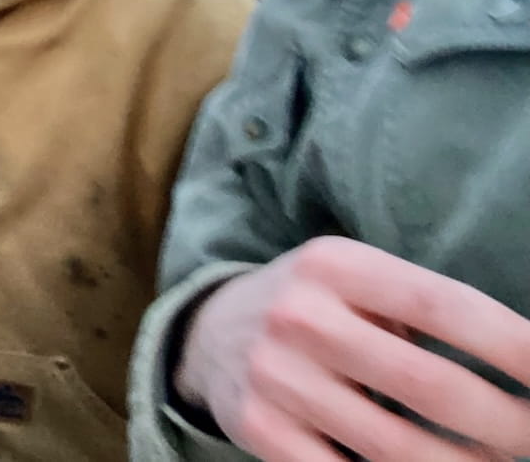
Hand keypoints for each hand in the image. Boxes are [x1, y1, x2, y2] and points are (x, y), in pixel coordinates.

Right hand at [173, 237, 529, 460]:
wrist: (209, 332)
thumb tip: (524, 363)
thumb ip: (421, 309)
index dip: (516, 347)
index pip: (446, 307)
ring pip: (399, 447)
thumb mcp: (355, 279)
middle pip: (431, 386)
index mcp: (334, 264)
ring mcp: (276, 377)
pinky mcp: (261, 430)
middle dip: (511, 424)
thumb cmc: (316, 306)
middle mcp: (300, 316)